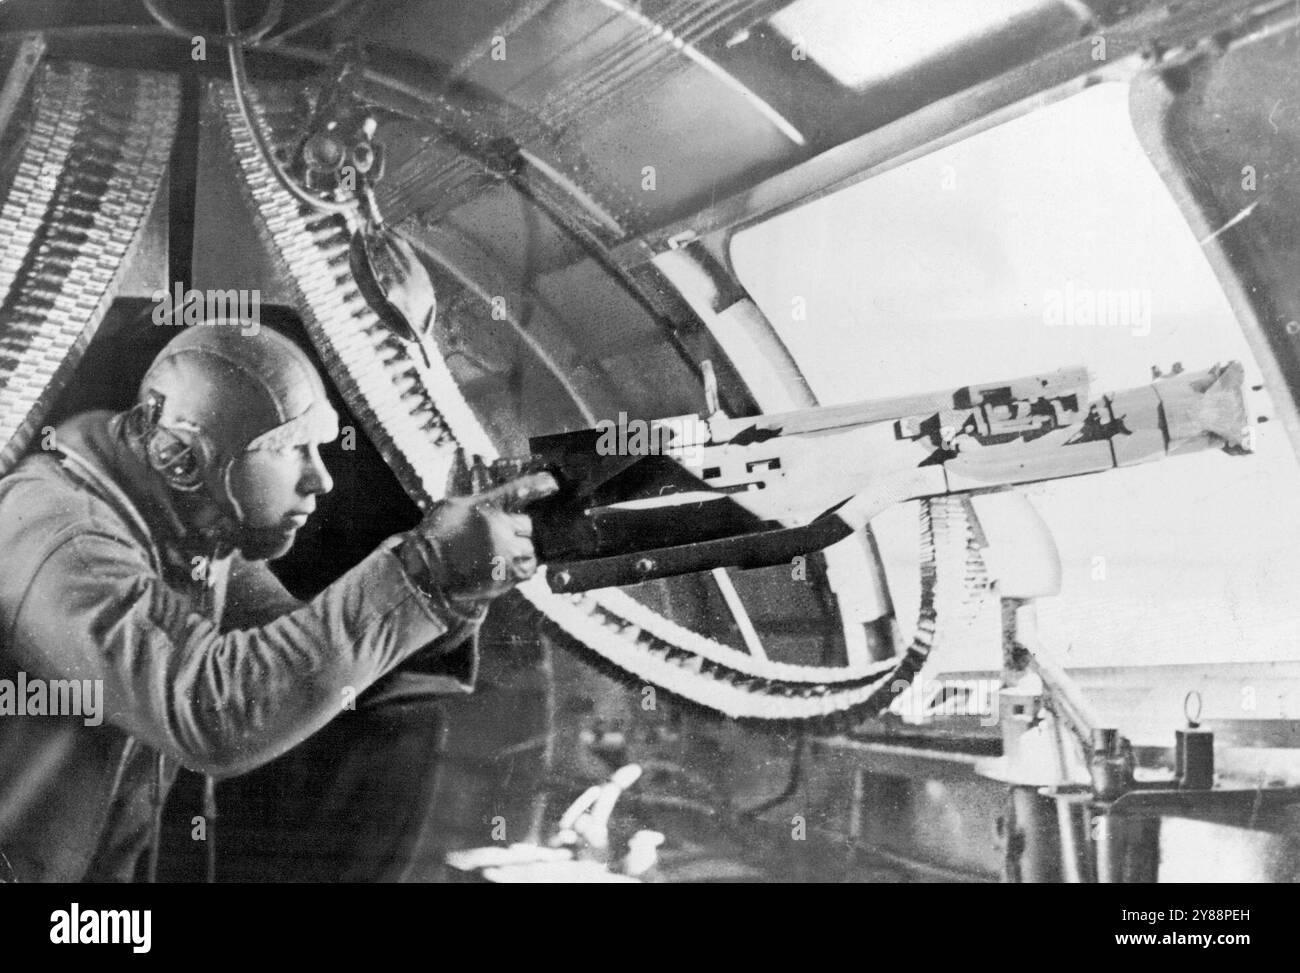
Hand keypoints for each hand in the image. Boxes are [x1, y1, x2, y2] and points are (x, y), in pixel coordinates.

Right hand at [407, 471, 557, 604]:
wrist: (424, 570)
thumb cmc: (435, 536)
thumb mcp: (454, 505)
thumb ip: (480, 500)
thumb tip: (496, 491)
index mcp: (486, 507)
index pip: (521, 490)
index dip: (541, 485)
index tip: (553, 483)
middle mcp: (499, 530)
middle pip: (528, 525)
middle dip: (520, 528)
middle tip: (504, 533)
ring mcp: (504, 555)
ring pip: (531, 549)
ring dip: (522, 549)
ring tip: (504, 551)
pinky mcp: (505, 577)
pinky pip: (527, 570)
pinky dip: (522, 566)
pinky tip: (507, 565)